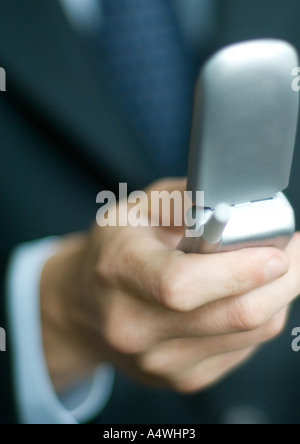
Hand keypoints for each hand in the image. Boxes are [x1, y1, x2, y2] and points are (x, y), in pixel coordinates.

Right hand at [41, 179, 299, 392]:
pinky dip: (257, 320)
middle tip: (295, 252)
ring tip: (273, 269)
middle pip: (232, 315)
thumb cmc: (113, 252)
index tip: (278, 252)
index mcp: (119, 272)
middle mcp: (134, 326)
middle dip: (283, 281)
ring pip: (249, 334)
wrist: (86, 307)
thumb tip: (234, 201)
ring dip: (277, 298)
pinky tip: (243, 296)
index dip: (239, 270)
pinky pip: (242, 350)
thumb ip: (184, 200)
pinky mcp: (180, 378)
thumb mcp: (135, 209)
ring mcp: (159, 361)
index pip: (183, 284)